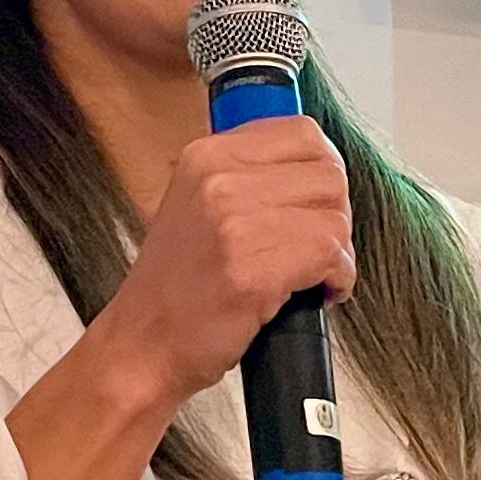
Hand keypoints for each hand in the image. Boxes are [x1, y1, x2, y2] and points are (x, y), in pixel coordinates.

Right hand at [109, 115, 355, 403]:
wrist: (142, 347)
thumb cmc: (177, 287)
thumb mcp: (197, 204)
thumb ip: (250, 176)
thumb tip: (317, 167)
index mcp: (205, 156)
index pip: (303, 132)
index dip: (324, 171)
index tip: (317, 204)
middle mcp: (218, 179)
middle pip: (329, 174)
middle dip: (335, 215)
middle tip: (318, 247)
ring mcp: (234, 224)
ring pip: (335, 216)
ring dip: (337, 251)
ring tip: (314, 274)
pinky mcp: (252, 272)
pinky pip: (330, 256)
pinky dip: (338, 279)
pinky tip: (319, 293)